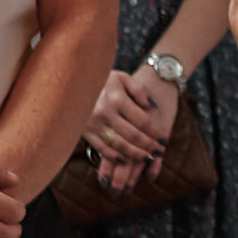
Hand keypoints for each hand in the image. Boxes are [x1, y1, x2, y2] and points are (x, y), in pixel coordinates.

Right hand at [84, 64, 179, 193]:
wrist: (73, 83)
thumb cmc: (102, 79)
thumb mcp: (122, 77)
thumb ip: (138, 89)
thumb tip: (150, 106)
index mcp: (117, 98)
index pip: (142, 120)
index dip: (155, 132)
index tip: (164, 138)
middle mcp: (105, 112)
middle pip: (132, 135)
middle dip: (148, 146)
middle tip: (159, 152)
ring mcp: (94, 124)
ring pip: (118, 145)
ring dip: (135, 154)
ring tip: (148, 158)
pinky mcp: (85, 132)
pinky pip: (101, 149)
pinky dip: (114, 157)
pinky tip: (126, 161)